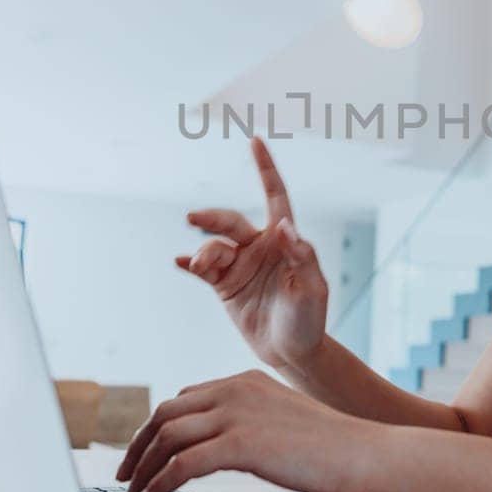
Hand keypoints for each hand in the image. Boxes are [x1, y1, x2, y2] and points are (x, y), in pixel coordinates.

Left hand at [115, 370, 380, 491]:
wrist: (362, 451)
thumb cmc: (332, 445)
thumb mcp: (282, 419)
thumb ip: (250, 422)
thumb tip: (224, 445)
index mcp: (244, 382)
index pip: (184, 399)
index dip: (157, 426)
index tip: (144, 451)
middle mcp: (235, 391)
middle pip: (166, 413)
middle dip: (138, 446)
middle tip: (125, 474)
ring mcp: (236, 415)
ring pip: (167, 436)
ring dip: (143, 468)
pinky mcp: (241, 444)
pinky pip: (182, 464)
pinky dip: (159, 484)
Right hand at [176, 136, 329, 369]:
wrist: (291, 351)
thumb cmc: (308, 318)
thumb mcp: (313, 288)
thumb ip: (301, 256)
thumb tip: (284, 226)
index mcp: (284, 240)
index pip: (274, 195)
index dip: (265, 169)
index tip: (255, 141)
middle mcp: (259, 247)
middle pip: (231, 221)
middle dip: (212, 217)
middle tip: (193, 218)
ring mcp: (240, 265)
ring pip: (214, 246)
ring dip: (204, 252)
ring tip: (200, 266)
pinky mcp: (225, 286)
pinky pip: (202, 269)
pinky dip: (190, 263)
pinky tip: (178, 261)